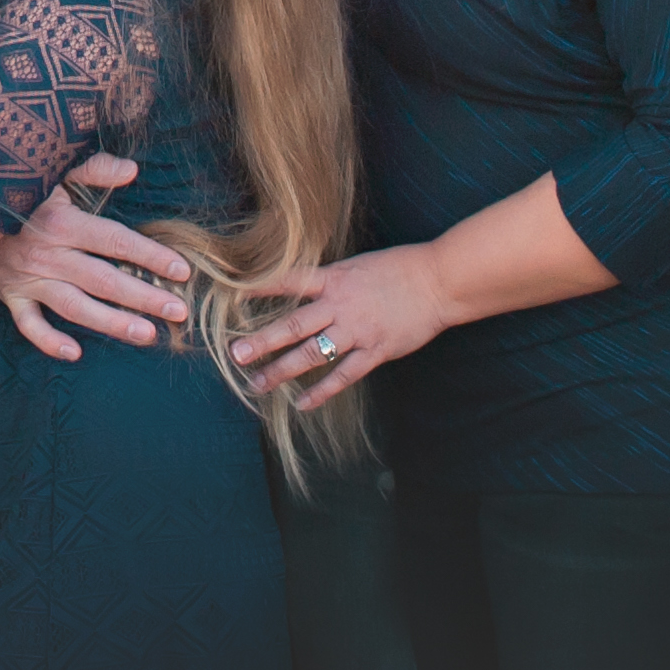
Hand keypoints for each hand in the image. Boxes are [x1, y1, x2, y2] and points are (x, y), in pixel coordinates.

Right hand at [0, 158, 189, 360]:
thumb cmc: (14, 188)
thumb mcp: (50, 169)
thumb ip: (93, 168)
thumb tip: (132, 170)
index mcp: (64, 222)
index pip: (115, 242)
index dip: (150, 255)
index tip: (181, 270)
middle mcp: (50, 254)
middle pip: (104, 280)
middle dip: (143, 296)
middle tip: (178, 312)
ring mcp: (30, 279)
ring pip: (75, 307)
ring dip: (111, 323)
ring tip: (146, 336)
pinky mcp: (11, 296)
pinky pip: (29, 325)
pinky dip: (48, 341)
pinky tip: (75, 353)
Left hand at [228, 245, 453, 411]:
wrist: (437, 282)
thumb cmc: (397, 269)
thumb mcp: (356, 265)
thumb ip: (329, 280)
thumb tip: (303, 289)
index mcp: (334, 279)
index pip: (289, 282)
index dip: (260, 289)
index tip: (232, 297)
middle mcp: (340, 305)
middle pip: (293, 325)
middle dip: (262, 341)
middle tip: (235, 355)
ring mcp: (357, 330)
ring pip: (312, 354)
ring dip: (282, 371)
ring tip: (257, 384)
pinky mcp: (375, 351)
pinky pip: (343, 375)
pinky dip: (321, 391)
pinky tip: (302, 403)